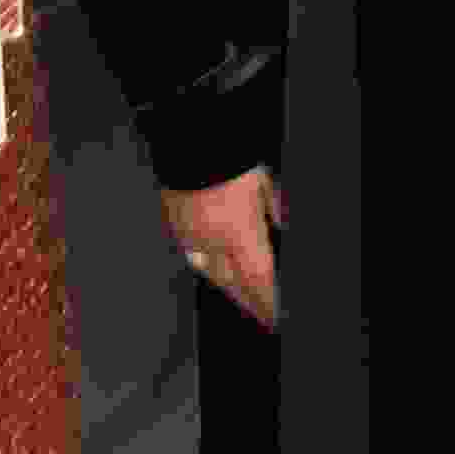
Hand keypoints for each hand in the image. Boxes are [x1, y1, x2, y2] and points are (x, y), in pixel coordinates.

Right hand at [166, 166, 283, 327]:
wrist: (189, 136)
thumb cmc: (227, 155)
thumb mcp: (262, 179)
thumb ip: (275, 207)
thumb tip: (282, 226)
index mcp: (237, 229)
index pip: (259, 278)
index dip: (269, 303)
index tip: (277, 317)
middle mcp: (210, 239)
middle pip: (233, 284)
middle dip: (250, 302)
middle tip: (263, 314)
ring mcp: (187, 234)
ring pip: (210, 272)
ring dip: (229, 287)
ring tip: (243, 296)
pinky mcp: (171, 224)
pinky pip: (190, 253)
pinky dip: (206, 265)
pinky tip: (213, 267)